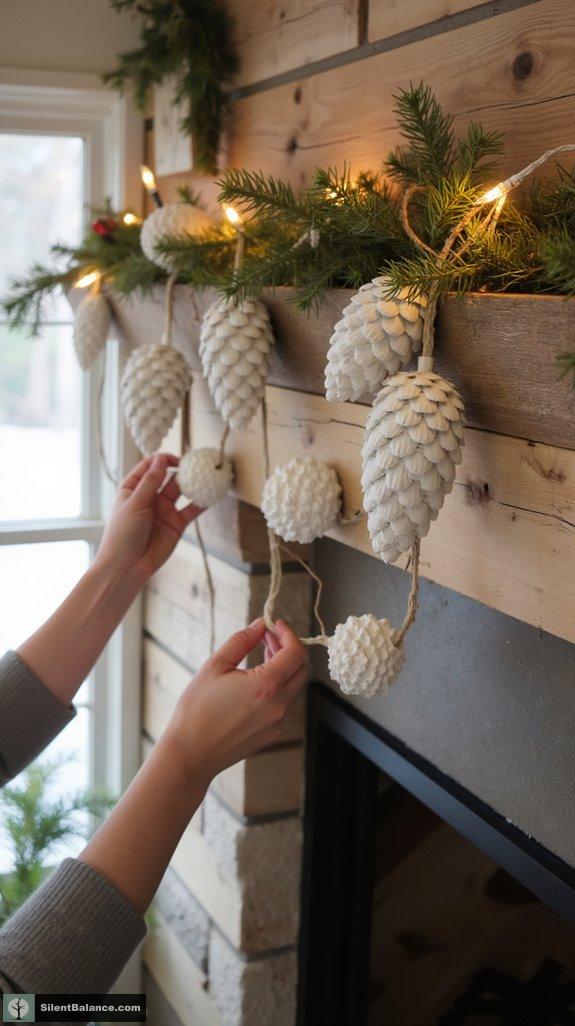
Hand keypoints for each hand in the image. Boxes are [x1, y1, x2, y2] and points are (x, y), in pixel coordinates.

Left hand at [95, 454, 201, 583]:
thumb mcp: (136, 502)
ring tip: (207, 476)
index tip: (177, 459)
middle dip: (182, 469)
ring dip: (193, 484)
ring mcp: (164, 510)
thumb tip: (161, 458)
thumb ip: (151, 481)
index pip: (150, 466)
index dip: (163, 459)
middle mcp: (150, 497)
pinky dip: (202, 502)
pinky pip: (192, 510)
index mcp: (134, 488)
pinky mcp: (176, 524)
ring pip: (182, 492)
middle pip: (168, 476)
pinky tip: (212, 495)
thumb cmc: (123, 532)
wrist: (128, 565)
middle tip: (197, 464)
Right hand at [165, 618, 306, 787]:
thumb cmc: (197, 710)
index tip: (275, 625)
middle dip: (288, 649)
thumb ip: (242, 640)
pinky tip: (255, 684)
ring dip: (283, 668)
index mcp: (267, 685)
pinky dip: (276, 688)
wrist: (190, 754)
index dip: (288, 634)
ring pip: (292, 688)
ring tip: (262, 656)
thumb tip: (260, 625)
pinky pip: (282, 705)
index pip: (296, 653)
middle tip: (267, 638)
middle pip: (300, 669)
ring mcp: (277, 722)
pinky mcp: (271, 734)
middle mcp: (278, 705)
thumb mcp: (215, 666)